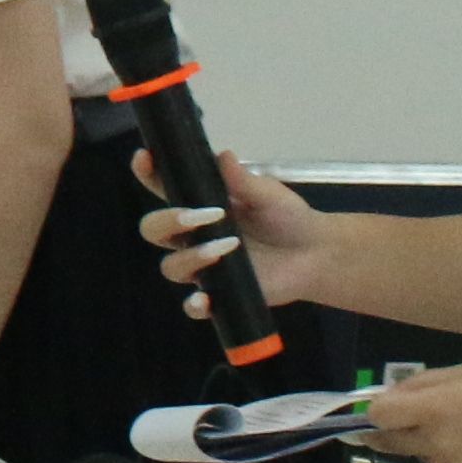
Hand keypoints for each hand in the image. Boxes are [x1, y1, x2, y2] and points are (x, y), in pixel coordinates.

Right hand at [144, 152, 341, 330]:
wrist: (316, 254)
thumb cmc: (287, 217)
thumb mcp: (269, 195)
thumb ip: (244, 180)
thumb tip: (224, 156)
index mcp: (198, 204)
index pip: (161, 186)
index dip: (147, 172)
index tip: (145, 158)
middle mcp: (192, 236)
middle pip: (153, 229)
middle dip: (166, 221)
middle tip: (194, 216)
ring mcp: (203, 267)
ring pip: (171, 267)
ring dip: (190, 258)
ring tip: (226, 248)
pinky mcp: (219, 295)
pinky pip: (193, 306)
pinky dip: (194, 304)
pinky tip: (205, 298)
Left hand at [366, 362, 461, 462]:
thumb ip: (420, 384)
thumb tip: (387, 397)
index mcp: (430, 408)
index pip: (377, 415)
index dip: (377, 412)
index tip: (385, 411)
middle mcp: (434, 441)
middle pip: (389, 441)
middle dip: (390, 433)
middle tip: (408, 426)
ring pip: (419, 461)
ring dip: (427, 452)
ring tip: (461, 439)